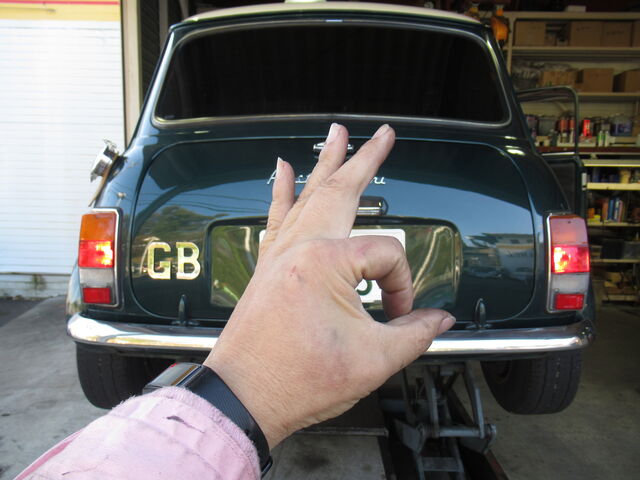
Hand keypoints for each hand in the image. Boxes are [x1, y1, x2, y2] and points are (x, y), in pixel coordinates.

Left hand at [204, 124, 454, 447]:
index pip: (386, 257)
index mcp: (326, 262)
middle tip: (384, 135)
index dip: (401, 288)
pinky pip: (277, 215)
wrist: (243, 397)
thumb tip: (440, 320)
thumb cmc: (297, 381)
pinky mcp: (269, 265)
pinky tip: (280, 171)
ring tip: (336, 134)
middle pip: (342, 191)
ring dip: (325, 164)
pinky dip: (282, 190)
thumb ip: (414, 333)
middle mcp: (300, 246)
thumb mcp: (372, 361)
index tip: (398, 317)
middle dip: (366, 160)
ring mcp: (280, 252)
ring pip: (308, 195)